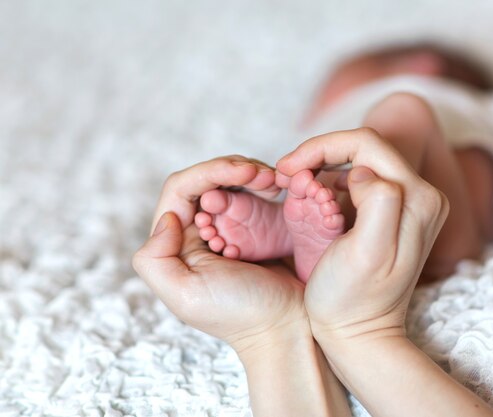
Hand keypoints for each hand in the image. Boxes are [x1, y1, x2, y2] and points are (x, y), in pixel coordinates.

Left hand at [132, 156, 305, 352]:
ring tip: (275, 181)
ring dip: (252, 173)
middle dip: (235, 168)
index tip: (246, 174)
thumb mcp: (185, 295)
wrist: (285, 326)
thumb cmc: (239, 314)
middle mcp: (199, 231)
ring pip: (231, 182)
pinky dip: (265, 184)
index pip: (182, 188)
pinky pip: (254, 194)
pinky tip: (279, 188)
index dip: (211, 172)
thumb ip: (156, 259)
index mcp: (178, 242)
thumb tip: (167, 219)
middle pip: (207, 179)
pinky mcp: (256, 228)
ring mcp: (229, 228)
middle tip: (266, 175)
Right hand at [277, 129, 492, 416]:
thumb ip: (379, 202)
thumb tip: (364, 172)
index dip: (321, 146)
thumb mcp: (366, 254)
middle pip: (365, 147)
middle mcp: (423, 195)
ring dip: (324, 166)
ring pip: (362, 160)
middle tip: (285, 173)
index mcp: (418, 198)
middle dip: (320, 153)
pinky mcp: (397, 213)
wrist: (360, 333)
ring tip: (295, 186)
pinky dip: (334, 181)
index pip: (366, 143)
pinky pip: (362, 179)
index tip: (287, 167)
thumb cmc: (352, 299)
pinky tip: (315, 197)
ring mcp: (412, 204)